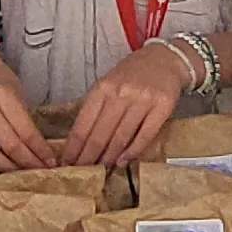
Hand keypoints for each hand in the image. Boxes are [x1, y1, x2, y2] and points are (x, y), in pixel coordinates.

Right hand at [0, 45, 52, 173]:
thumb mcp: (17, 91)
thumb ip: (24, 119)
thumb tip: (38, 151)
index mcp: (2, 94)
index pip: (25, 130)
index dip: (40, 150)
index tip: (50, 162)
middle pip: (7, 144)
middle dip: (27, 162)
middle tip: (38, 172)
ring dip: (4, 167)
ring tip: (18, 174)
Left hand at [64, 40, 192, 174]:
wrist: (165, 59)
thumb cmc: (134, 73)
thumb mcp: (109, 83)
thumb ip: (97, 107)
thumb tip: (81, 139)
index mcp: (102, 88)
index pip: (83, 124)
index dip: (73, 147)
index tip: (66, 162)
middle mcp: (121, 93)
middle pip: (100, 134)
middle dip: (87, 157)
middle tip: (80, 172)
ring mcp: (142, 100)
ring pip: (120, 137)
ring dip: (108, 158)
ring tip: (100, 170)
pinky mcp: (162, 108)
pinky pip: (144, 135)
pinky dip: (132, 151)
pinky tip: (123, 161)